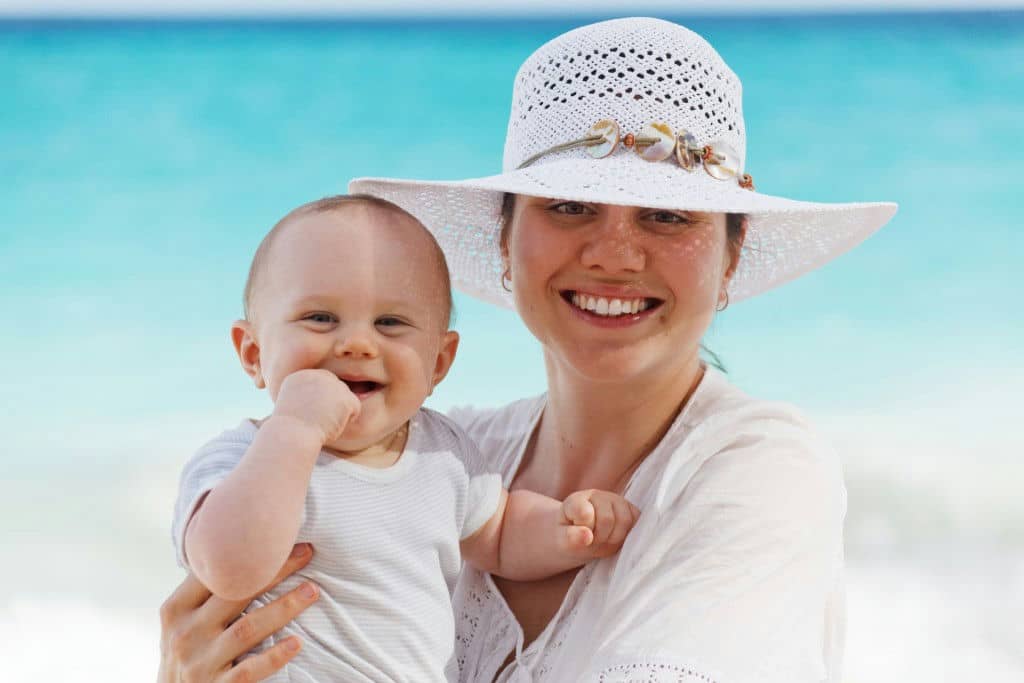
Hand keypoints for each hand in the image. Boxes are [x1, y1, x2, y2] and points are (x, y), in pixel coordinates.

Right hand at [158, 544, 318, 682]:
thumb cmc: (185, 652)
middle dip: (275, 570)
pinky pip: (249, 670)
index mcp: (176, 609)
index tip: (282, 536)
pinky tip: (296, 643)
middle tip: (307, 552)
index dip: (249, 553)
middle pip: (236, 593)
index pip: (214, 572)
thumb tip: (244, 550)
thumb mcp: (180, 621)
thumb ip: (204, 592)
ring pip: (248, 628)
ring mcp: (199, 662)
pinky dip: (274, 656)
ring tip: (312, 591)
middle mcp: (185, 633)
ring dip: (284, 607)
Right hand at [272, 369, 360, 444]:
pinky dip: (347, 420)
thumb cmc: (291, 429)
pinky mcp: (345, 396)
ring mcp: (333, 384)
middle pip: (336, 390)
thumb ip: (310, 397)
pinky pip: (355, 408)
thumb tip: (329, 399)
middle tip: (314, 419)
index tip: (306, 415)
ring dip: (337, 414)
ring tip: (320, 421)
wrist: (292, 435)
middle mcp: (318, 374)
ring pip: (346, 399)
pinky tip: (330, 424)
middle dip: (330, 407)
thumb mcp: (295, 407)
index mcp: (301, 376)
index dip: (318, 404)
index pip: (322, 385)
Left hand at [561, 490, 639, 558]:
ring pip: (626, 521)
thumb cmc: (569, 537)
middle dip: (600, 538)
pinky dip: (629, 535)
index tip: (579, 537)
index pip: (585, 514)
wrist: (580, 535)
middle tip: (592, 542)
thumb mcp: (562, 540)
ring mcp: (616, 500)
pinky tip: (616, 538)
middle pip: (608, 520)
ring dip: (615, 538)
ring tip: (604, 540)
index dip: (584, 533)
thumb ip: (570, 537)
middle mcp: (597, 495)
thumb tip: (587, 536)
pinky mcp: (630, 509)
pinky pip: (638, 522)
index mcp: (576, 500)